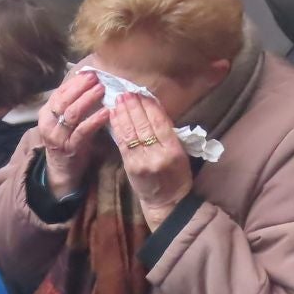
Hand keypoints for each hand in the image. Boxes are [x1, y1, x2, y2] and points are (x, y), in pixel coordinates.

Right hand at [39, 71, 111, 197]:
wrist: (62, 171)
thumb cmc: (67, 140)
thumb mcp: (64, 121)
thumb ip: (72, 103)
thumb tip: (89, 80)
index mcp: (46, 114)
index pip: (59, 92)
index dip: (75, 82)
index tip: (90, 72)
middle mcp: (49, 124)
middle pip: (64, 100)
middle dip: (81, 87)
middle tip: (96, 77)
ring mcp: (58, 137)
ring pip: (72, 114)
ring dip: (88, 100)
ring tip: (102, 89)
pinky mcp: (71, 148)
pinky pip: (83, 131)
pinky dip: (95, 120)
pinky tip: (106, 112)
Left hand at [110, 94, 192, 230]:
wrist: (167, 202)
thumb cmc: (177, 175)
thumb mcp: (181, 153)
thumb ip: (168, 134)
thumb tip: (153, 109)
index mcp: (173, 151)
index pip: (160, 123)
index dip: (150, 107)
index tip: (143, 93)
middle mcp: (157, 155)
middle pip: (143, 126)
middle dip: (134, 106)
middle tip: (127, 91)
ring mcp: (141, 162)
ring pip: (131, 132)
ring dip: (123, 113)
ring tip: (118, 99)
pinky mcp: (130, 167)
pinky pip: (122, 143)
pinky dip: (117, 127)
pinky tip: (113, 115)